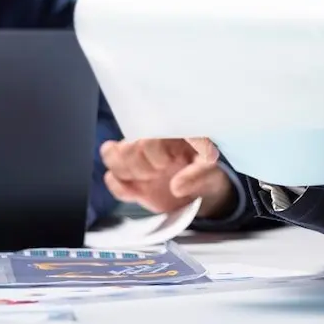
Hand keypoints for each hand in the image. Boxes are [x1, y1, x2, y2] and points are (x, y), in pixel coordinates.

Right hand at [99, 138, 235, 219]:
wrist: (203, 190)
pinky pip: (111, 178)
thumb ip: (197, 176)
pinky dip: (119, 187)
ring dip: (124, 172)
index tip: (166, 164)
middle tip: (158, 172)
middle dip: (140, 165)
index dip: (152, 152)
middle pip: (127, 145)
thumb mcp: (211, 171)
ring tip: (146, 179)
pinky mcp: (131, 179)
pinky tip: (136, 192)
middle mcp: (149, 142)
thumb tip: (176, 187)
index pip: (147, 133)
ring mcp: (137, 160)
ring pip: (111, 155)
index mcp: (169, 132)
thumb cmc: (208, 172)